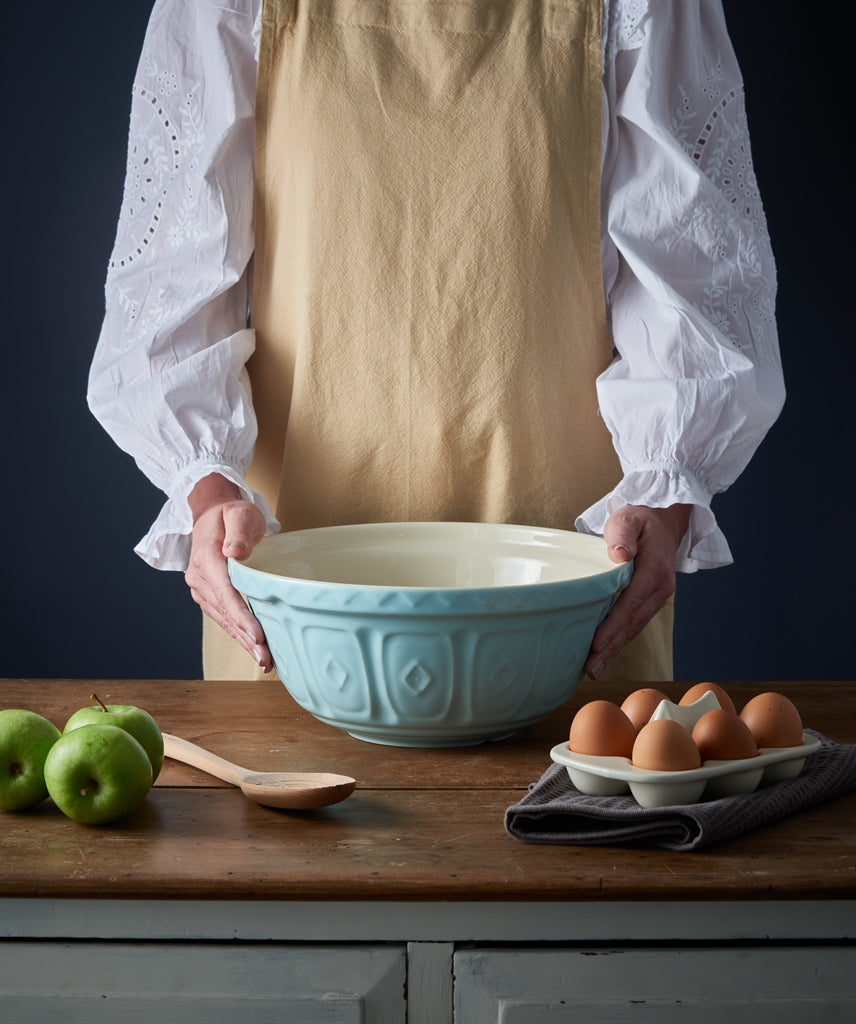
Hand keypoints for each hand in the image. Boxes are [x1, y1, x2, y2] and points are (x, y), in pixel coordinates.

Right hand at [183, 474, 272, 671]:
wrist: (212, 515)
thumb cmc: (231, 513)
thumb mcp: (240, 514)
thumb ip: (239, 531)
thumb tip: (236, 553)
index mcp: (206, 559)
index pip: (225, 593)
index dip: (242, 616)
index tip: (258, 635)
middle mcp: (199, 578)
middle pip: (225, 613)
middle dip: (246, 638)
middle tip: (266, 660)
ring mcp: (201, 588)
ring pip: (224, 620)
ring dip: (243, 641)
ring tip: (264, 661)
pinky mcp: (208, 595)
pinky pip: (224, 617)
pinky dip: (238, 633)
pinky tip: (252, 648)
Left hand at [584, 503, 690, 679]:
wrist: (662, 523)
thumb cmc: (639, 520)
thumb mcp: (628, 518)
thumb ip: (622, 534)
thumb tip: (619, 554)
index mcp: (655, 570)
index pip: (632, 602)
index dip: (614, 625)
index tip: (596, 644)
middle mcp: (660, 588)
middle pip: (633, 623)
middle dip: (611, 647)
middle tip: (589, 668)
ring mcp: (657, 597)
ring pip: (635, 628)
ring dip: (614, 649)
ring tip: (593, 668)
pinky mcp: (649, 602)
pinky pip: (634, 623)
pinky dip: (619, 640)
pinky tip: (603, 654)